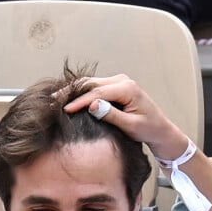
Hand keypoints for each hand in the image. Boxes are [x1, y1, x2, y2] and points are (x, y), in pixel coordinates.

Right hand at [63, 74, 187, 159]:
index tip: (65, 109)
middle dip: (71, 92)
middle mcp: (122, 81)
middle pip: (91, 83)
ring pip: (91, 83)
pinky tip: (68, 98)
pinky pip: (94, 87)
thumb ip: (111, 115)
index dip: (79, 101)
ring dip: (74, 91)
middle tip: (52, 100)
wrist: (159, 129)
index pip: (97, 92)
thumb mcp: (130, 126)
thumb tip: (92, 105)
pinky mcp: (115, 87)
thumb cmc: (148, 129)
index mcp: (127, 88)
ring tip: (55, 99)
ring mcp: (118, 82)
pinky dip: (81, 92)